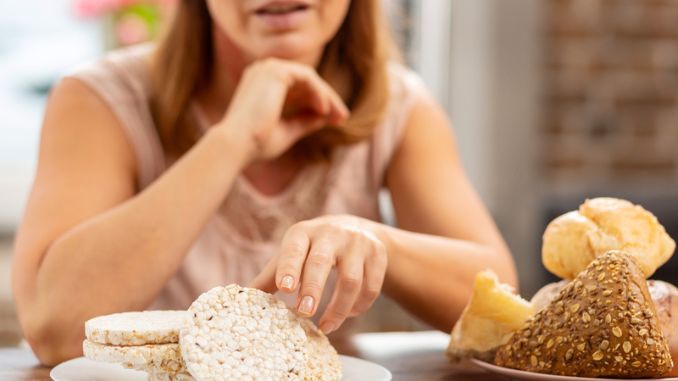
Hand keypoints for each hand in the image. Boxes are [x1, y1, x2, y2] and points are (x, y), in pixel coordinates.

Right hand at [219, 58, 348, 161]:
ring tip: (338, 116)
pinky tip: (325, 110)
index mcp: (261, 85)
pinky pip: (308, 78)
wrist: (236, 145)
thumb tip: (326, 117)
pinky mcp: (276, 71)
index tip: (336, 120)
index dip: (318, 103)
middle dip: (327, 100)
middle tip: (343, 118)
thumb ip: (305, 121)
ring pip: (309, 78)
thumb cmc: (256, 143)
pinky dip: (319, 93)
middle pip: (306, 82)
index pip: (297, 89)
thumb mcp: (287, 130)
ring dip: (327, 97)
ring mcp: (268, 68)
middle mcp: (262, 72)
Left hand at [250, 215, 387, 333]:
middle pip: (322, 262)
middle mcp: (332, 233)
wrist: (357, 229)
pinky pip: (371, 286)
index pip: (295, 249)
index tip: (285, 287)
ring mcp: (358, 243)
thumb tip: (243, 297)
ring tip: (326, 326)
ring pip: (351, 279)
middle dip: (313, 288)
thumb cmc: (315, 246)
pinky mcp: (378, 254)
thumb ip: (272, 274)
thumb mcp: (293, 252)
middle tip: (305, 313)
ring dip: (339, 307)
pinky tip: (348, 314)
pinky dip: (359, 306)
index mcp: (304, 232)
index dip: (289, 267)